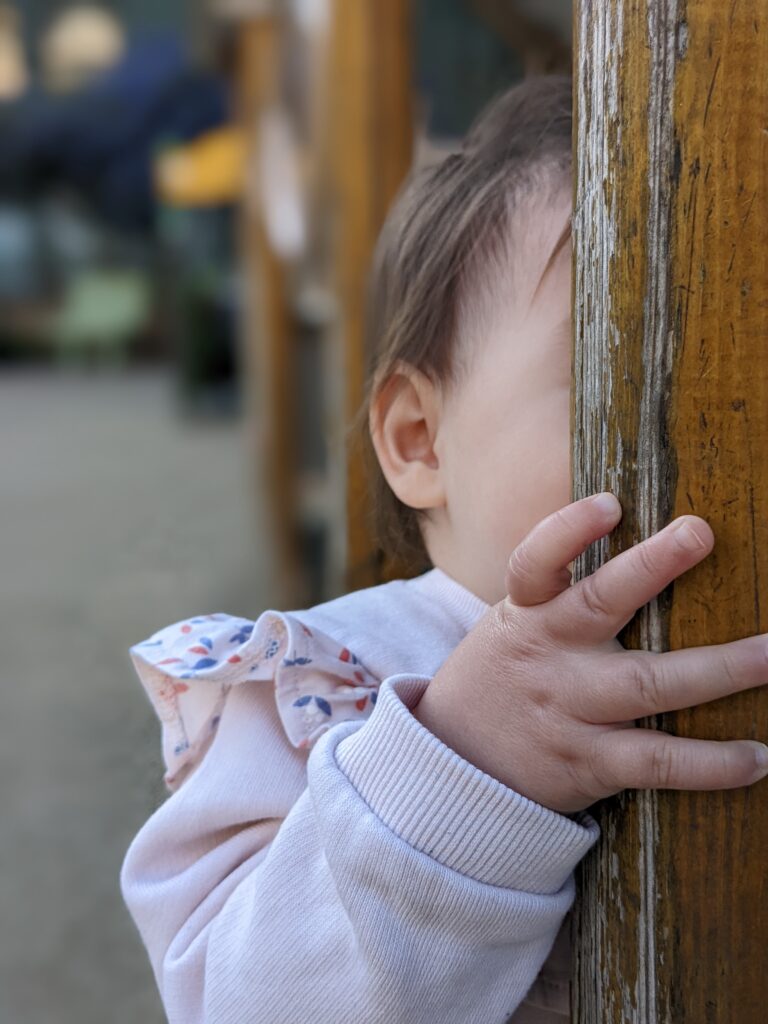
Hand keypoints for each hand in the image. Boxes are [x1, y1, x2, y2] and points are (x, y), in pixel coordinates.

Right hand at [413, 493, 767, 813]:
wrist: (456, 762)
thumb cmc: (506, 677)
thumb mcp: (513, 626)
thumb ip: (562, 595)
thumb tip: (646, 552)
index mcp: (525, 614)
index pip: (534, 562)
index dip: (568, 529)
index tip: (612, 504)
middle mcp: (548, 655)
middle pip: (598, 605)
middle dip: (650, 567)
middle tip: (700, 531)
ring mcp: (568, 710)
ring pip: (647, 685)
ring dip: (717, 670)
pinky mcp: (587, 763)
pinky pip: (656, 760)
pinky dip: (710, 762)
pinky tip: (759, 755)